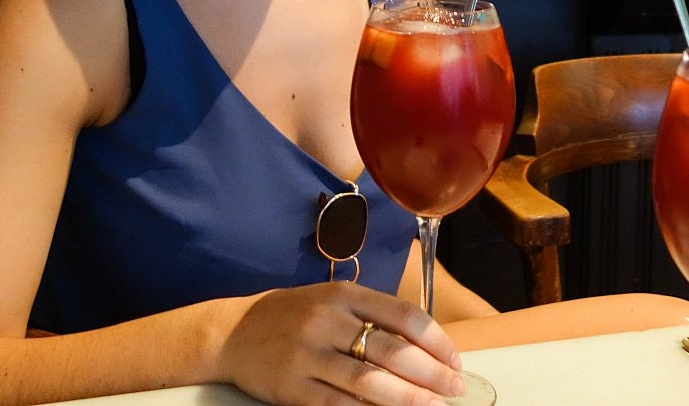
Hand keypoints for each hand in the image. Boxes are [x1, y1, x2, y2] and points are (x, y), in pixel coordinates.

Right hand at [221, 282, 465, 404]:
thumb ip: (373, 316)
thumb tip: (425, 348)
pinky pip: (338, 405)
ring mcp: (308, 354)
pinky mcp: (292, 387)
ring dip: (407, 399)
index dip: (436, 342)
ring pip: (368, 382)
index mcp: (344, 294)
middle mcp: (327, 321)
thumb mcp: (333, 301)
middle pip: (391, 351)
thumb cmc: (294, 316)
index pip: (404, 316)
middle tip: (454, 390)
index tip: (455, 361)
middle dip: (430, 374)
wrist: (233, 332)